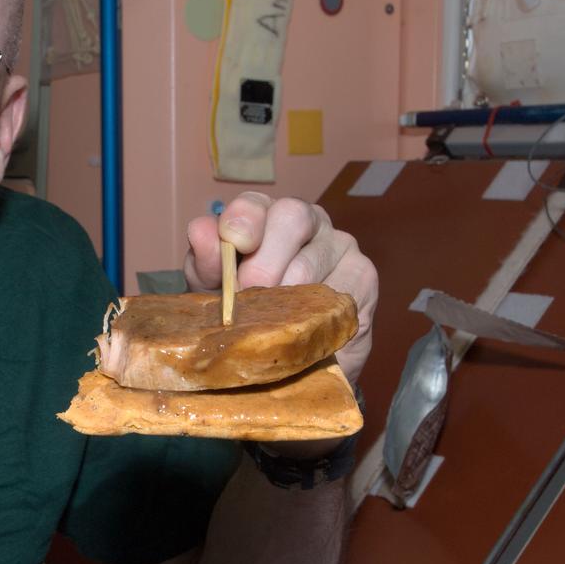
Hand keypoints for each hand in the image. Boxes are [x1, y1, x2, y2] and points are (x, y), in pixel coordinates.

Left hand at [184, 191, 377, 382]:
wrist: (289, 360)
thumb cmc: (249, 315)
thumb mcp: (215, 291)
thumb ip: (206, 262)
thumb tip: (202, 231)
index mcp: (264, 217)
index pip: (253, 203)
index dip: (240, 222)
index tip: (233, 245)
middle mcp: (305, 219)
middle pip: (291, 215)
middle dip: (264, 262)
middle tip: (250, 299)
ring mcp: (338, 243)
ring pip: (311, 260)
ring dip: (285, 296)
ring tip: (271, 323)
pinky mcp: (362, 274)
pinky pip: (340, 289)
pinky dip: (317, 312)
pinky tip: (305, 327)